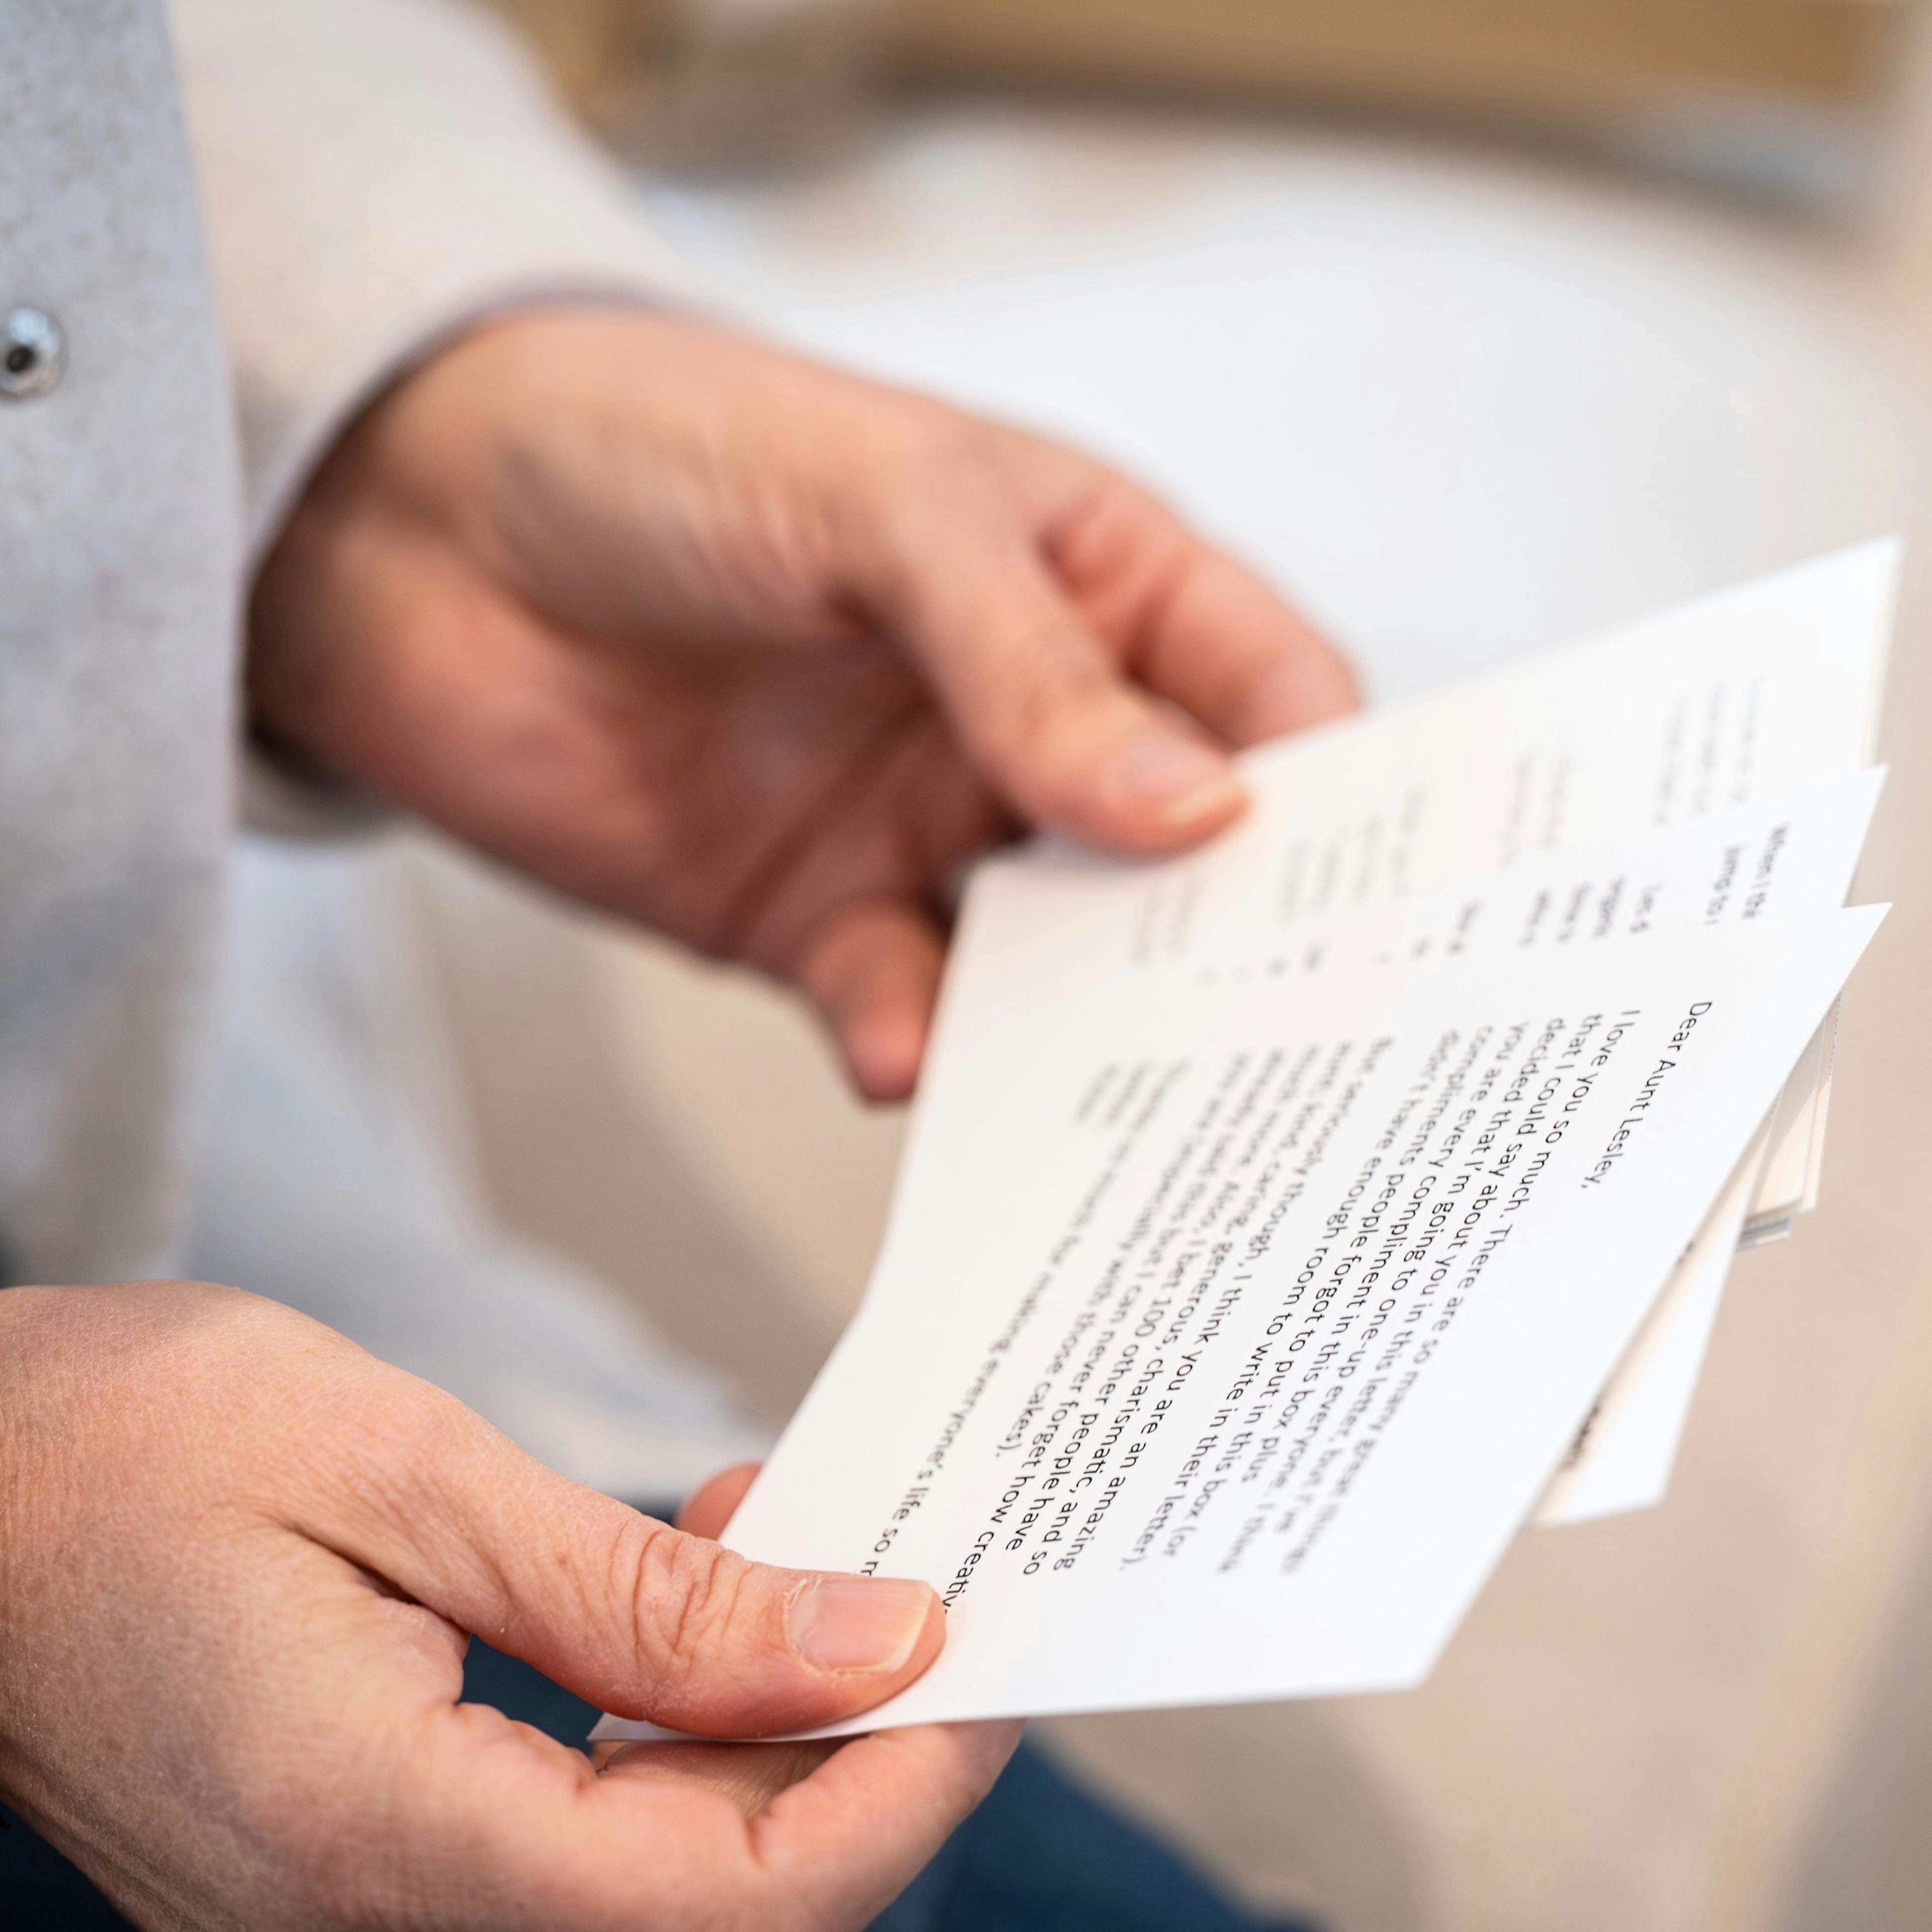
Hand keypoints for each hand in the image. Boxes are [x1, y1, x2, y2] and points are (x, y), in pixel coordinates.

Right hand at [0, 1282, 1018, 1928]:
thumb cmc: (132, 1443)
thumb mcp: (406, 1473)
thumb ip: (643, 1592)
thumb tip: (864, 1642)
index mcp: (375, 1836)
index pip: (725, 1909)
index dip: (893, 1796)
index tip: (983, 1658)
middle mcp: (372, 1917)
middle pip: (711, 1905)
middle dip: (861, 1755)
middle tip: (927, 1575)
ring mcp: (366, 1902)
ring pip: (660, 1876)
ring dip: (775, 1727)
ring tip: (812, 1549)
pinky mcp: (371, 1851)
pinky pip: (580, 1830)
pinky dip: (680, 1721)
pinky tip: (705, 1586)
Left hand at [250, 309, 1355, 1098]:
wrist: (419, 530)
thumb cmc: (668, 446)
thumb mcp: (885, 509)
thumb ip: (1036, 663)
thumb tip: (1204, 810)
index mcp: (1091, 583)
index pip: (1265, 693)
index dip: (1330, 792)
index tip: (1379, 900)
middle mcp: (1029, 721)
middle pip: (1176, 856)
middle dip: (1219, 941)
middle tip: (1273, 1043)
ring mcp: (923, 828)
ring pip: (1048, 957)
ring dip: (1070, 1020)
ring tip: (1104, 1091)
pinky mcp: (813, 919)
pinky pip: (899, 1006)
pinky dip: (911, 1043)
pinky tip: (899, 1055)